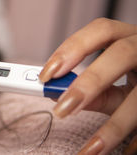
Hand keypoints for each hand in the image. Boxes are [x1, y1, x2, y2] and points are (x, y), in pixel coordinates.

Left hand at [39, 18, 136, 154]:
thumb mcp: (117, 79)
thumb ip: (92, 86)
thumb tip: (55, 94)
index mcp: (128, 38)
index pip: (101, 30)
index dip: (72, 49)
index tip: (47, 75)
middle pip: (121, 54)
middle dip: (90, 81)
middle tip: (62, 109)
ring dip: (115, 125)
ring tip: (91, 148)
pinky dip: (136, 140)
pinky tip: (123, 152)